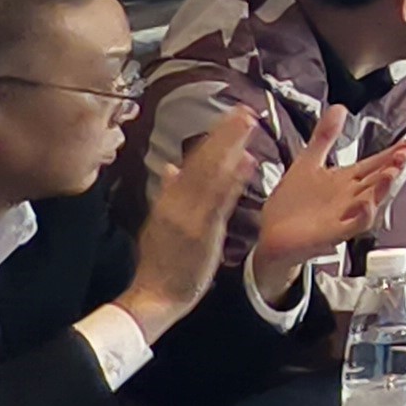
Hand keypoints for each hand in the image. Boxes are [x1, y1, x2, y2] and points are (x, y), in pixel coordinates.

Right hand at [115, 103, 259, 338]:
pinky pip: (219, 202)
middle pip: (203, 161)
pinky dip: (233, 181)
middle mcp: (177, 202)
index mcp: (169, 200)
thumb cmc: (161, 261)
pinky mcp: (202, 232)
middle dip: (224, 134)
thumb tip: (170, 167)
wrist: (155, 294)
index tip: (228, 117)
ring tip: (249, 125)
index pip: (192, 162)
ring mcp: (190, 215)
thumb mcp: (158, 223)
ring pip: (212, 174)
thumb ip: (167, 193)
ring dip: (231, 147)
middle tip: (245, 110)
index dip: (212, 138)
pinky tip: (247, 163)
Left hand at [246, 109, 405, 282]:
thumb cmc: (291, 205)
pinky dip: (363, 215)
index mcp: (346, 180)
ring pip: (371, 200)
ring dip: (383, 187)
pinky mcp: (333, 232)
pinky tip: (367, 202)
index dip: (395, 151)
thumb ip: (325, 137)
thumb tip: (340, 107)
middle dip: (394, 165)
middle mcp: (350, 197)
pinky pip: (353, 225)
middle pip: (378, 179)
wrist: (271, 236)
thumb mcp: (309, 162)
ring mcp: (344, 215)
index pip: (376, 163)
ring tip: (392, 170)